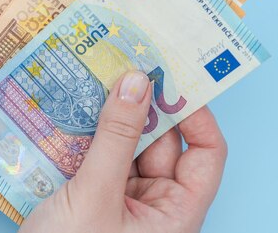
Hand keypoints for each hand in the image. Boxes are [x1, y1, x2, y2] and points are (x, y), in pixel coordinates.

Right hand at [19, 71, 227, 232]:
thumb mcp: (94, 196)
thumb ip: (115, 138)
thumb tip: (137, 82)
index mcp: (176, 214)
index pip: (205, 154)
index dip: (194, 113)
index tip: (170, 75)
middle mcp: (155, 205)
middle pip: (159, 142)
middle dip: (140, 106)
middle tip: (120, 63)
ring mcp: (122, 200)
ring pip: (125, 145)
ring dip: (108, 117)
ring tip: (93, 78)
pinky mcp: (93, 196)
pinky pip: (99, 156)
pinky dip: (86, 134)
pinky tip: (72, 108)